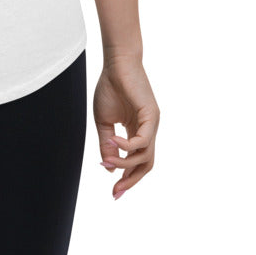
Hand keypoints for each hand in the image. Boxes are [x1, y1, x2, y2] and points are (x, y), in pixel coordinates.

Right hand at [93, 56, 158, 199]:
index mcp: (137, 132)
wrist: (116, 62)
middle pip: (145, 165)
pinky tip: (113, 141)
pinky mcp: (152, 116)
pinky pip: (143, 140)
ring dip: (125, 164)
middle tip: (116, 192)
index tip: (113, 191)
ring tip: (107, 161)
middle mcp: (148, 131)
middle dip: (131, 181)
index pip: (137, 162)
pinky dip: (128, 146)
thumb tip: (109, 167)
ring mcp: (152, 124)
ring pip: (145, 157)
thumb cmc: (110, 87)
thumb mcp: (103, 121)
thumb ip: (106, 144)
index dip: (126, 178)